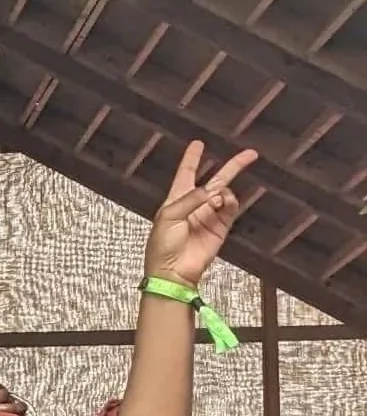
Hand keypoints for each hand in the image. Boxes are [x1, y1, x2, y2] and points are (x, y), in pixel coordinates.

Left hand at [143, 142, 255, 292]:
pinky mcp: (221, 228)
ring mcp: (210, 215)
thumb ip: (190, 199)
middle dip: (233, 166)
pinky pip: (231, 208)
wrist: (173, 272)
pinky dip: (230, 202)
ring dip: (224, 190)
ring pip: (226, 193)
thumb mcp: (168, 216)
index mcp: (177, 198)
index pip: (186, 172)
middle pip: (217, 179)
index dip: (192, 158)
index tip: (198, 143)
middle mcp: (196, 204)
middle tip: (251, 154)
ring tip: (216, 200)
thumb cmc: (163, 244)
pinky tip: (224, 201)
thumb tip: (212, 190)